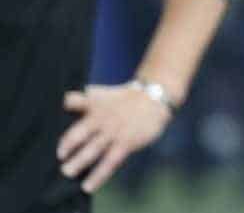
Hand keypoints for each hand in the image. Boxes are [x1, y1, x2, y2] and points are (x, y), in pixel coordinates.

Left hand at [58, 82, 172, 193]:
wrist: (154, 97)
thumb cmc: (122, 99)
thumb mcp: (102, 95)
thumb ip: (81, 100)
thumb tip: (61, 102)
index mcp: (94, 105)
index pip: (73, 106)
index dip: (63, 122)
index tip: (52, 140)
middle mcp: (103, 118)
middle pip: (80, 132)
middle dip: (67, 146)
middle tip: (58, 157)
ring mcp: (115, 131)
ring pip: (93, 149)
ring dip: (79, 162)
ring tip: (67, 172)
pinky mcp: (127, 142)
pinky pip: (110, 162)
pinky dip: (98, 175)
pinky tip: (88, 186)